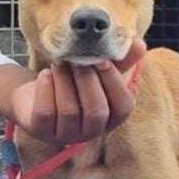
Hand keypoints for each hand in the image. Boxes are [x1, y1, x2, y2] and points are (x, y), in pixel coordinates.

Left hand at [10, 39, 146, 144]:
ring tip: (59, 62)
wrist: (38, 87)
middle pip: (96, 111)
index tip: (102, 60)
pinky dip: (46, 90)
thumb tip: (140, 44)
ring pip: (69, 111)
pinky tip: (45, 74)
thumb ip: (119, 58)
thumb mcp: (96, 68)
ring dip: (64, 80)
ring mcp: (65, 134)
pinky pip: (45, 114)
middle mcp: (90, 132)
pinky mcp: (41, 131)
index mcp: (110, 117)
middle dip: (87, 80)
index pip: (123, 107)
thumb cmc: (73, 78)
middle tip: (77, 59)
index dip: (114, 83)